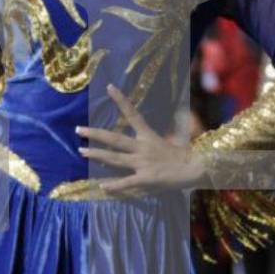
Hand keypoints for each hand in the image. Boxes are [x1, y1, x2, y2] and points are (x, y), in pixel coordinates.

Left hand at [76, 85, 204, 195]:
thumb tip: (151, 128)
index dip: (121, 100)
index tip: (109, 87)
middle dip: (95, 134)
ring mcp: (142, 163)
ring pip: (114, 158)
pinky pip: (126, 182)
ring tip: (81, 151)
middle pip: (114, 139)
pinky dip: (113, 185)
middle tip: (79, 129)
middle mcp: (142, 148)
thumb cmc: (184, 155)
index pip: (133, 114)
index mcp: (148, 136)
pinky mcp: (145, 178)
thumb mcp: (170, 140)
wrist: (196, 168)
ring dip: (97, 155)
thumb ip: (157, 136)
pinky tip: (101, 186)